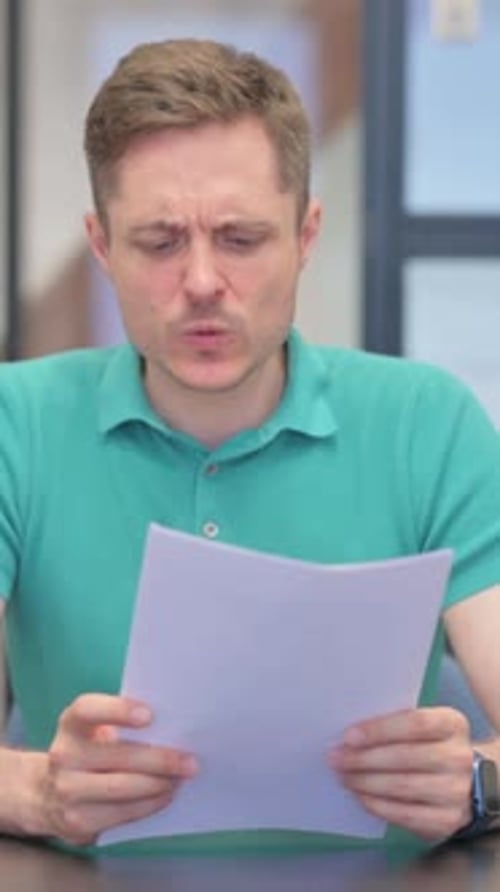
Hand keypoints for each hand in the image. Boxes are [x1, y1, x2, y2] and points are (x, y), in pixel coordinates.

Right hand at [40, 693, 197, 844]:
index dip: (117, 710)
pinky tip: (165, 796)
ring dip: (158, 784)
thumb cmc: (90, 752)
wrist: (50, 795)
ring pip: (121, 788)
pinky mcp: (77, 821)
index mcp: (71, 724)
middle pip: (117, 755)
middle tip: (189, 761)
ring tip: (181, 779)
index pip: (88, 709)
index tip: (149, 715)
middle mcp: (63, 755)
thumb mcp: (96, 730)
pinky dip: (149, 805)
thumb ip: (125, 723)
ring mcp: (66, 790)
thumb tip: (175, 725)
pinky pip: (120, 813)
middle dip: (159, 759)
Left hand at [329, 707, 472, 840]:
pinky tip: (359, 796)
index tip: (349, 736)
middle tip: (336, 758)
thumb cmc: (430, 745)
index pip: (416, 723)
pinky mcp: (447, 820)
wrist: (465, 782)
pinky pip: (405, 814)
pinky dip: (377, 805)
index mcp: (452, 724)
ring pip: (403, 786)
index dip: (380, 730)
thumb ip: (394, 724)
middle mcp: (458, 757)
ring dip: (366, 782)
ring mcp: (456, 791)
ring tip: (343, 776)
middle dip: (364, 758)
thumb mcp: (423, 726)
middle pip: (406, 756)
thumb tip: (351, 735)